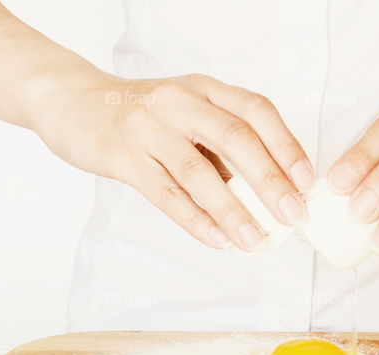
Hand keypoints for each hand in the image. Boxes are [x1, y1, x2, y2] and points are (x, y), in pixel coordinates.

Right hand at [29, 72, 313, 250]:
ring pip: (199, 172)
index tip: (307, 181)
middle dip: (269, 180)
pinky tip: (217, 240)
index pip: (255, 110)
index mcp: (205, 89)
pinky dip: (195, 219)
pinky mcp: (121, 155)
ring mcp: (148, 126)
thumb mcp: (188, 116)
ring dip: (233, 210)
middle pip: (234, 138)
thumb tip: (270, 196)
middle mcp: (179, 100)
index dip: (286, 145)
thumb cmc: (143, 118)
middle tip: (293, 215)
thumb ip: (222, 148)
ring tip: (257, 241)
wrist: (71, 102)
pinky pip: (164, 193)